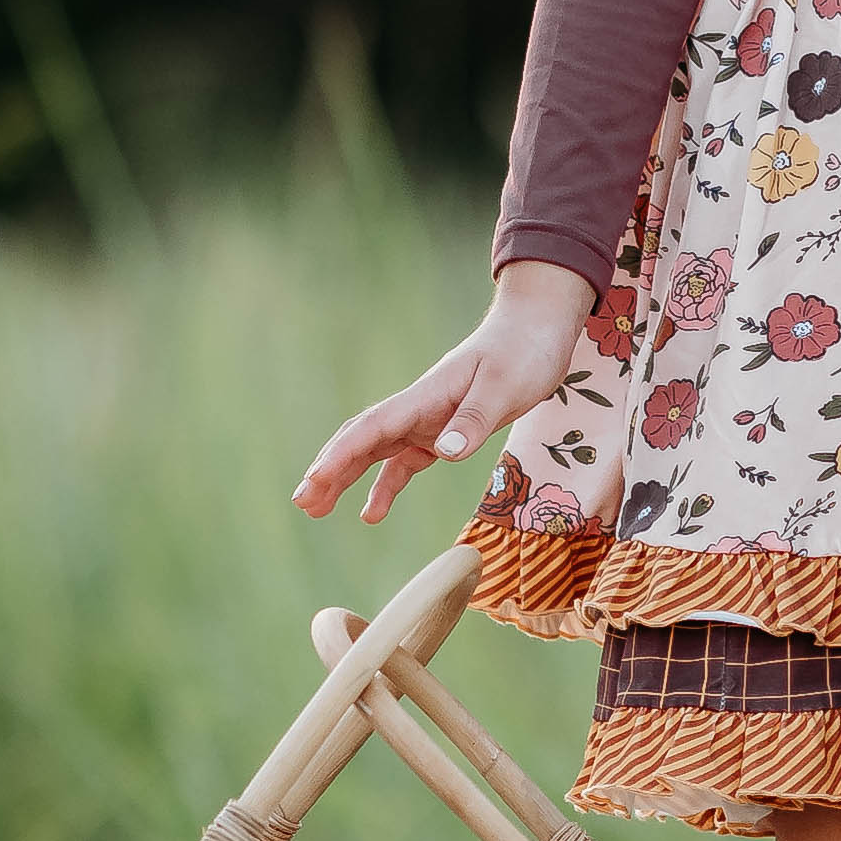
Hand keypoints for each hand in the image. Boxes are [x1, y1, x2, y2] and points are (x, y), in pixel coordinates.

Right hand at [294, 260, 597, 525]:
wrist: (538, 327)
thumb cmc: (524, 350)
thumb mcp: (506, 386)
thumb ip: (473, 419)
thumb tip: (442, 453)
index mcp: (426, 396)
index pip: (373, 427)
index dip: (342, 454)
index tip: (315, 479)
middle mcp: (418, 408)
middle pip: (362, 440)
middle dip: (330, 469)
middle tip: (302, 502)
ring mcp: (427, 419)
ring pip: (374, 452)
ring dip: (345, 478)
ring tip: (317, 510)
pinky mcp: (443, 430)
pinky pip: (403, 462)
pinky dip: (385, 485)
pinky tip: (371, 513)